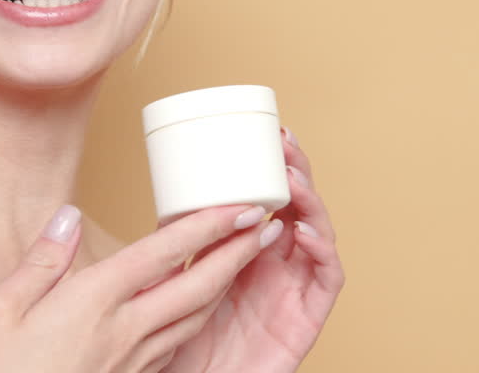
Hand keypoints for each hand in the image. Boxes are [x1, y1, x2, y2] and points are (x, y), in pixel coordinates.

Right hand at [0, 203, 282, 372]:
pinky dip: (197, 313)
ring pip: (195, 316)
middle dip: (238, 252)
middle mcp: (124, 330)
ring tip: (246, 255)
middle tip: (268, 223)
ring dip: (226, 282)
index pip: (164, 253)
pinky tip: (198, 303)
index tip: (242, 205)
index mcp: (92, 301)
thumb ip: (42, 260)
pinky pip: (177, 341)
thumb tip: (67, 215)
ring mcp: (132, 360)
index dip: (210, 226)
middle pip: (198, 286)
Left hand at [163, 126, 344, 372]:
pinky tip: (302, 231)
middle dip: (297, 172)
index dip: (277, 167)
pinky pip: (326, 280)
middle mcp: (277, 266)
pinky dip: (321, 252)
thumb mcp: (173, 282)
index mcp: (248, 253)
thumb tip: (152, 200)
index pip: (272, 200)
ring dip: (310, 203)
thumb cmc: (182, 344)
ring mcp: (294, 290)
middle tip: (285, 143)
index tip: (272, 133)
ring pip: (318, 235)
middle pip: (300, 209)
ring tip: (291, 180)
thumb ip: (179, 245)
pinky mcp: (307, 320)